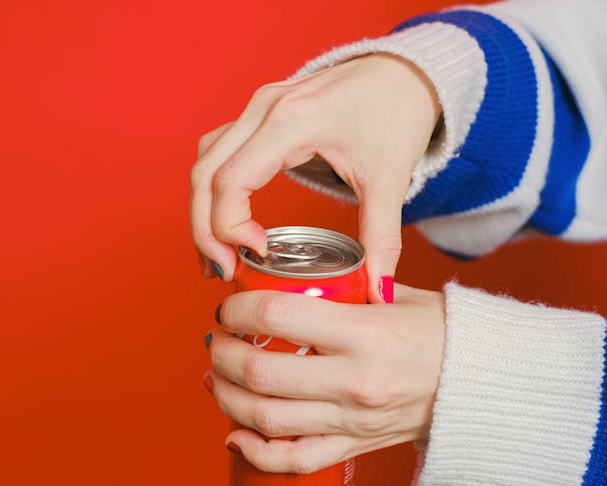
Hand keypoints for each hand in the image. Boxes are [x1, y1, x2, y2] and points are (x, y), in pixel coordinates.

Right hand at [190, 54, 440, 301]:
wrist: (403, 73)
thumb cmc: (397, 111)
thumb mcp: (390, 179)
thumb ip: (382, 240)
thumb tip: (376, 292)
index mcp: (292, 122)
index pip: (231, 180)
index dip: (230, 227)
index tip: (257, 256)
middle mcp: (264, 110)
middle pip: (205, 175)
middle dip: (205, 230)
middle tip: (222, 271)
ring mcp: (257, 108)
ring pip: (205, 162)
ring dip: (202, 211)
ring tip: (218, 255)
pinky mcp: (259, 114)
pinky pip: (217, 152)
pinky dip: (212, 189)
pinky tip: (226, 220)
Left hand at [204, 283, 444, 473]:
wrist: (481, 385)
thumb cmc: (442, 335)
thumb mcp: (397, 296)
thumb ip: (347, 289)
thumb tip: (297, 279)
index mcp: (365, 333)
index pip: (279, 316)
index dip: (239, 309)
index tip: (230, 306)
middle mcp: (354, 381)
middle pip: (262, 373)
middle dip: (224, 354)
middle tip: (217, 339)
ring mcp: (352, 421)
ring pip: (267, 419)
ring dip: (227, 398)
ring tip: (216, 378)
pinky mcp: (355, 447)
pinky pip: (295, 460)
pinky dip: (257, 452)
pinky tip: (235, 434)